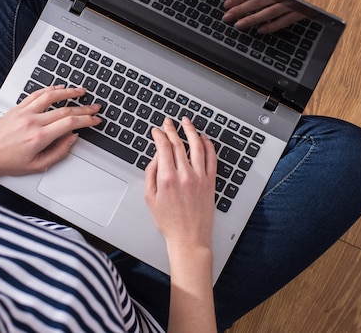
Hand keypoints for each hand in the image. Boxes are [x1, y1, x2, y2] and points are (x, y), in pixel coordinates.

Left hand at [0, 86, 100, 176]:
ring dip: (69, 92)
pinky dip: (50, 89)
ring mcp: (24, 112)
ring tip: (81, 91)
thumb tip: (72, 139)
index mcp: (39, 137)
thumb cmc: (6, 161)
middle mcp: (32, 121)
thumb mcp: (36, 166)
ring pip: (51, 96)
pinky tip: (59, 88)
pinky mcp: (17, 108)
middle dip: (84, 108)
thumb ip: (58, 152)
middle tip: (95, 107)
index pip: (70, 122)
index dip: (87, 120)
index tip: (95, 120)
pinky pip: (36, 94)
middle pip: (65, 109)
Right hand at [144, 117, 216, 248]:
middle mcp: (185, 175)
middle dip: (172, 129)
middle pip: (178, 144)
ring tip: (187, 122)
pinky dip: (208, 145)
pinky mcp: (211, 182)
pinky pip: (211, 158)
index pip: (163, 147)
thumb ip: (150, 175)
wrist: (189, 238)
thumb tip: (155, 158)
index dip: (159, 135)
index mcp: (167, 178)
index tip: (157, 130)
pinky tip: (204, 138)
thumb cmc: (169, 222)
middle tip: (169, 122)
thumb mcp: (150, 198)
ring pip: (196, 146)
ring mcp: (200, 177)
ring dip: (191, 131)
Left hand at [222, 0, 314, 32]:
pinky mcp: (303, 11)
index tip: (226, 4)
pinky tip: (261, 30)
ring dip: (252, 18)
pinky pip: (286, 19)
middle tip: (226, 17)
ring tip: (239, 25)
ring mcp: (294, 1)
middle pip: (258, 0)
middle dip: (240, 9)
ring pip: (269, 10)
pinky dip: (273, 25)